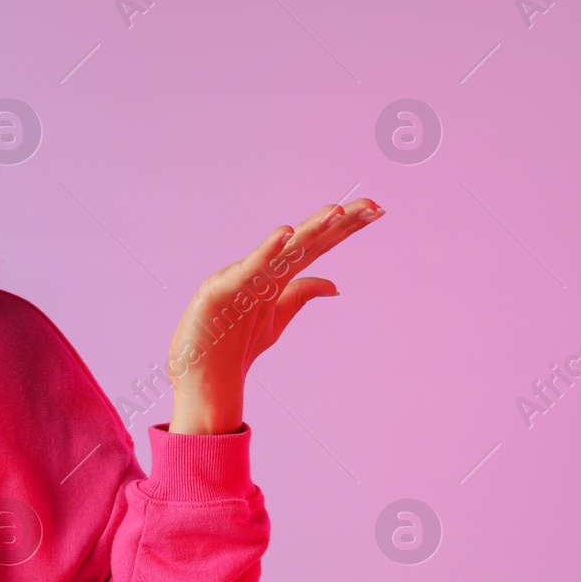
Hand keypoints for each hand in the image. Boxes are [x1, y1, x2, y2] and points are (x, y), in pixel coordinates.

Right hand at [165, 199, 384, 434]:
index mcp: (277, 276)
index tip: (378, 210)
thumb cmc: (232, 346)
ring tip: (337, 211)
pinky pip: (251, 270)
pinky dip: (268, 251)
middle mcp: (263, 271)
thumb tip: (336, 285)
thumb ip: (301, 295)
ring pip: (283, 252)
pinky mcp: (225, 291)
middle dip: (340, 222)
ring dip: (310, 230)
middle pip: (308, 242)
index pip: (318, 246)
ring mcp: (244, 279)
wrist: (203, 376)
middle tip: (374, 204)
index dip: (346, 228)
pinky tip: (285, 233)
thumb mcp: (276, 318)